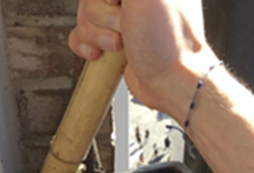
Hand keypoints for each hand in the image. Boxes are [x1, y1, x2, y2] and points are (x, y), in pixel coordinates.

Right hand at [69, 0, 217, 123]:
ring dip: (98, 34)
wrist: (171, 82)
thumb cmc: (169, 42)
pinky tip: (104, 52)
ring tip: (123, 43)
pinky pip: (81, 34)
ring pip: (84, 13)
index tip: (117, 2)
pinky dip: (88, 45)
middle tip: (126, 24)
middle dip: (101, 14)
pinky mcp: (112, 36)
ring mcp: (122, 14)